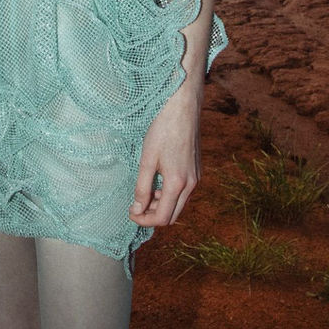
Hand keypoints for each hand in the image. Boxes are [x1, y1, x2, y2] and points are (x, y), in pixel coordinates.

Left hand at [128, 86, 201, 226]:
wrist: (182, 107)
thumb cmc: (162, 130)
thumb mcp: (147, 159)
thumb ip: (142, 187)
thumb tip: (137, 210)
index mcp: (177, 183)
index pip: (162, 218)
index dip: (144, 220)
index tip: (130, 212)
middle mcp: (191, 184)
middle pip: (173, 216)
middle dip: (153, 216)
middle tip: (136, 206)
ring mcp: (197, 177)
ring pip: (179, 204)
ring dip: (162, 205)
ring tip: (145, 192)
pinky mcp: (197, 170)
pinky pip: (184, 192)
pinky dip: (170, 194)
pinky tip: (159, 181)